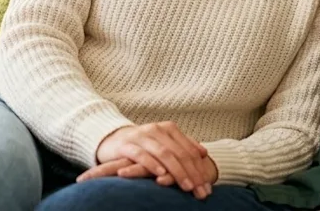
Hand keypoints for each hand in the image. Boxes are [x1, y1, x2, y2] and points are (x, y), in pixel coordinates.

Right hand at [92, 123, 213, 197]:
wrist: (111, 138)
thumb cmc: (142, 144)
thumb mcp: (163, 142)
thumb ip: (183, 145)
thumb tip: (203, 152)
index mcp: (168, 128)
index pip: (189, 150)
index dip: (200, 169)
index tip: (208, 187)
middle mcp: (156, 130)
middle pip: (179, 153)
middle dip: (193, 174)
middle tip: (201, 191)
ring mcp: (141, 136)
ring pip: (164, 154)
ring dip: (177, 171)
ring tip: (187, 186)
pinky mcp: (126, 145)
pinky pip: (141, 155)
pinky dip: (152, 164)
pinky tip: (161, 175)